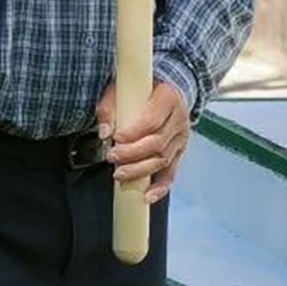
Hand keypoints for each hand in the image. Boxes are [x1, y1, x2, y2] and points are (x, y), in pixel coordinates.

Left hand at [95, 77, 191, 203]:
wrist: (167, 89)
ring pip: (163, 160)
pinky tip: (147, 196)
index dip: (134, 132)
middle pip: (157, 143)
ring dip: (140, 170)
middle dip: (132, 154)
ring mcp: (181, 138)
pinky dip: (159, 187)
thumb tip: (104, 133)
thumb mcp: (122, 89)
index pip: (152, 119)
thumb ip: (109, 108)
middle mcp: (179, 119)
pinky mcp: (179, 152)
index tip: (116, 138)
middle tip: (111, 157)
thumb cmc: (140, 90)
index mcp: (168, 98)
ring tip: (119, 174)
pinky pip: (171, 173)